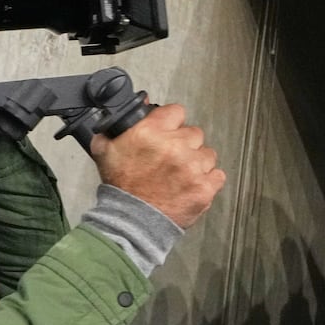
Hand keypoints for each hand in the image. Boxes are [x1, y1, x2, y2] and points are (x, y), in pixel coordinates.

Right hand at [91, 103, 225, 229]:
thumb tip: (141, 103)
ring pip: (207, 154)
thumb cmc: (121, 187)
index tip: (168, 132)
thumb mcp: (106, 149)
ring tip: (179, 176)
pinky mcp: (205, 186)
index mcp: (150, 132)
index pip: (176, 111)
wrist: (130, 222)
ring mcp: (193, 167)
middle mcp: (174, 146)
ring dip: (197, 162)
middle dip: (184, 144)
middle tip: (170, 160)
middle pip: (194, 133)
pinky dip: (207, 180)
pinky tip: (190, 186)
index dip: (171, 122)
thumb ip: (120, 124)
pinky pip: (217, 175)